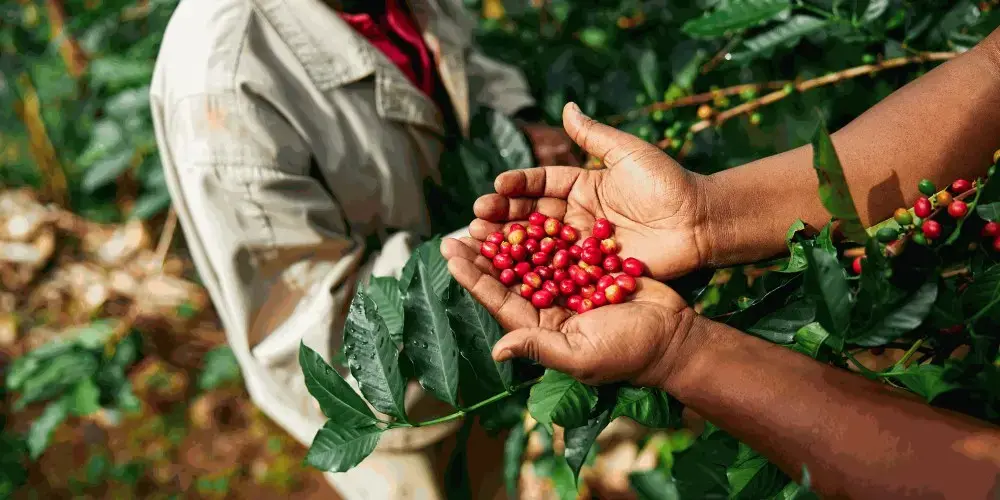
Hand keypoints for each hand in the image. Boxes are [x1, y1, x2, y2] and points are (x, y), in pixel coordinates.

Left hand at [440, 238, 698, 387]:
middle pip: (509, 275)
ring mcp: (569, 286)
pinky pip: (560, 246)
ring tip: (487, 213)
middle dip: (483, 252)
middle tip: (460, 226)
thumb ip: (539, 348)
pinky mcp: (590, 269)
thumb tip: (497, 349)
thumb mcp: (581, 355)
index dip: (473, 277)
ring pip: (530, 257)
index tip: (450, 252)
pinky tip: (527, 209)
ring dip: (509, 237)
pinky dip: (543, 230)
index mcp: (541, 328)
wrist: (675, 336)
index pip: (498, 300)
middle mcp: (549, 307)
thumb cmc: (629, 353)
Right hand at [476, 103, 711, 280]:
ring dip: (509, 244)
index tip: (496, 185)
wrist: (701, 221)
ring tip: (481, 241)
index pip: (542, 184)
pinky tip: (510, 272)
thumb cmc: (668, 183)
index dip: (518, 185)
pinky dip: (535, 272)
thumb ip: (594, 135)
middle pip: (533, 216)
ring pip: (539, 245)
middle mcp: (578, 216)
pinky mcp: (594, 271)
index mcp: (583, 186)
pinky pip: (561, 271)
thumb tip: (566, 106)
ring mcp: (583, 246)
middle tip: (476, 218)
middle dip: (503, 216)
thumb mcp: (628, 152)